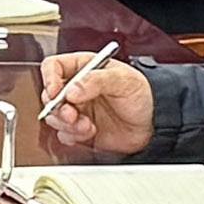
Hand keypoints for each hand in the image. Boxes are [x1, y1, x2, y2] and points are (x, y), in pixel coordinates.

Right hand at [40, 58, 155, 156]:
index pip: (53, 67)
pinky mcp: (79, 129)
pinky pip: (64, 134)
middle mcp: (76, 89)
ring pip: (54, 117)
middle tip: (72, 114)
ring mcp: (77, 110)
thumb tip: (71, 90)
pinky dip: (73, 136)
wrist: (154, 123)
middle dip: (58, 108)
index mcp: (83, 68)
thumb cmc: (143, 95)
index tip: (56, 92)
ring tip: (87, 125)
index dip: (49, 79)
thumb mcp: (123, 80)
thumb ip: (96, 81)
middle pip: (49, 95)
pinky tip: (90, 133)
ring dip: (67, 124)